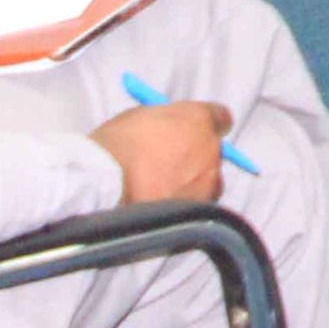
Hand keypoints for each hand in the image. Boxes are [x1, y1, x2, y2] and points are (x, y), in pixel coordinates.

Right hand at [91, 102, 231, 204]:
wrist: (109, 186)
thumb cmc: (117, 146)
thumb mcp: (139, 117)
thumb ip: (166, 122)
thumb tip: (170, 128)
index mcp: (199, 119)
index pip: (220, 118)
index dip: (205, 126)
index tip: (192, 133)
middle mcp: (212, 150)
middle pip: (213, 152)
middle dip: (195, 157)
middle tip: (168, 165)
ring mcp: (209, 183)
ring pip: (208, 182)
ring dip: (192, 183)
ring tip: (162, 189)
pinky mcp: (201, 210)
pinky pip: (199, 205)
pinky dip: (185, 205)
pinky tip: (164, 207)